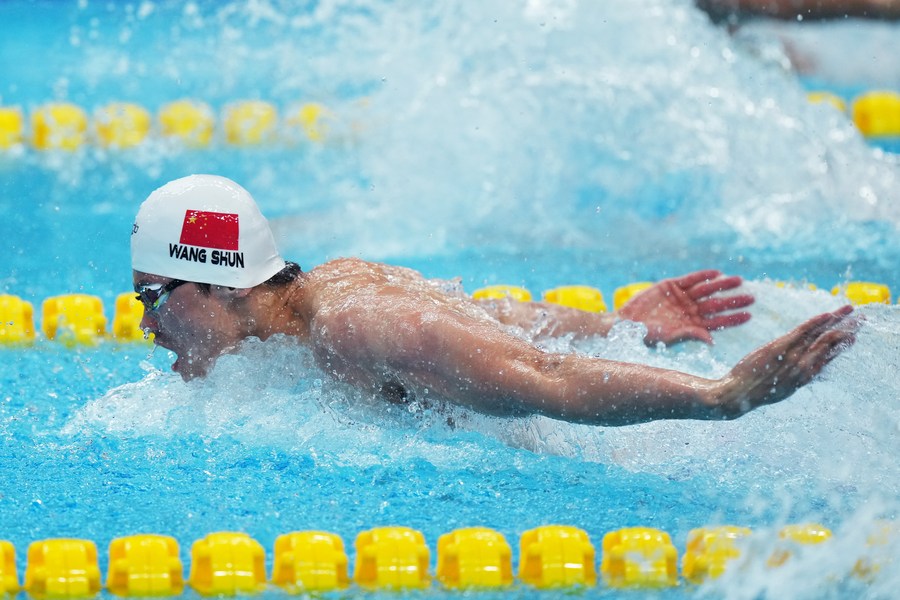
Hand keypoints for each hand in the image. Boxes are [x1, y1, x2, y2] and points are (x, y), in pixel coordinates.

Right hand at [617, 269, 753, 344]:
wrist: (625, 323)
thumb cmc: (646, 336)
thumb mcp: (669, 338)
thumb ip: (690, 336)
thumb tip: (711, 342)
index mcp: (692, 326)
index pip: (718, 322)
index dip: (733, 318)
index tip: (749, 315)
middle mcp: (690, 311)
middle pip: (717, 304)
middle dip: (733, 301)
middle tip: (752, 297)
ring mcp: (681, 298)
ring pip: (707, 290)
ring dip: (722, 285)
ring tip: (738, 280)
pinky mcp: (670, 285)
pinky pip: (690, 279)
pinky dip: (702, 276)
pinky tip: (716, 273)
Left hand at [711, 305, 857, 417]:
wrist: (738, 395)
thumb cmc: (756, 392)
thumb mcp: (783, 389)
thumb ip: (796, 378)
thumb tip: (805, 372)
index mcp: (805, 377)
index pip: (829, 357)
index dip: (843, 346)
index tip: (853, 337)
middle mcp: (805, 367)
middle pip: (831, 344)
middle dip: (848, 330)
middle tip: (862, 319)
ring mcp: (794, 357)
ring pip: (821, 335)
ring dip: (838, 320)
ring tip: (851, 310)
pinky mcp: (780, 348)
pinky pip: (803, 331)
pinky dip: (817, 322)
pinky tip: (828, 314)